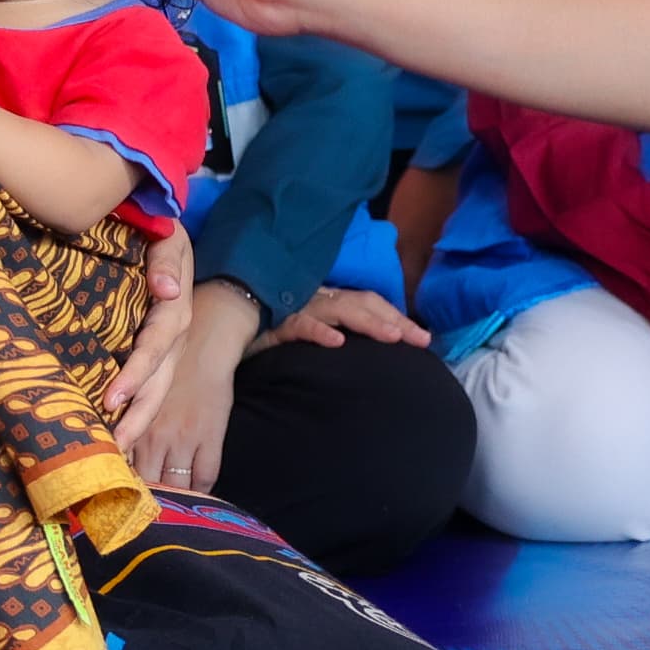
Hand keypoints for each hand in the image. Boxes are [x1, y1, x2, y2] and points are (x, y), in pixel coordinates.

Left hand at [105, 227, 196, 434]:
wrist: (168, 236)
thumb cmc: (162, 236)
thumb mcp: (170, 238)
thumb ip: (166, 260)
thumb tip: (166, 290)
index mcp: (174, 314)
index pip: (155, 349)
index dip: (135, 374)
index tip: (113, 399)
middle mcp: (172, 340)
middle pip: (158, 384)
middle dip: (138, 418)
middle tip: (115, 447)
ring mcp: (165, 351)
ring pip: (155, 392)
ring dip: (136, 422)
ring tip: (116, 451)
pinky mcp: (153, 354)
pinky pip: (146, 386)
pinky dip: (133, 411)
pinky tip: (114, 431)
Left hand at [126, 279, 258, 492]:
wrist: (205, 341)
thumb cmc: (164, 361)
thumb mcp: (134, 389)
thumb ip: (122, 416)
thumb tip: (103, 441)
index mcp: (134, 420)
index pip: (122, 464)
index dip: (115, 483)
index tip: (108, 497)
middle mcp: (156, 433)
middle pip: (143, 479)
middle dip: (138, 498)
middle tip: (131, 512)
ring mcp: (185, 437)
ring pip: (174, 483)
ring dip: (167, 498)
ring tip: (162, 511)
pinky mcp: (211, 437)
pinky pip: (205, 476)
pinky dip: (198, 491)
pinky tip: (191, 497)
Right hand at [258, 284, 431, 352]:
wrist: (224, 324)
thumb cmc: (270, 331)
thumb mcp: (308, 332)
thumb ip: (334, 335)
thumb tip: (363, 350)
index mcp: (328, 301)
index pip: (369, 302)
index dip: (397, 316)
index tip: (424, 338)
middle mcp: (317, 300)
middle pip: (363, 303)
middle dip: (395, 320)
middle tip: (422, 340)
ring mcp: (298, 309)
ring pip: (339, 309)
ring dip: (368, 322)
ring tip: (392, 337)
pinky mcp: (275, 324)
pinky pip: (299, 324)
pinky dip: (319, 331)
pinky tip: (336, 342)